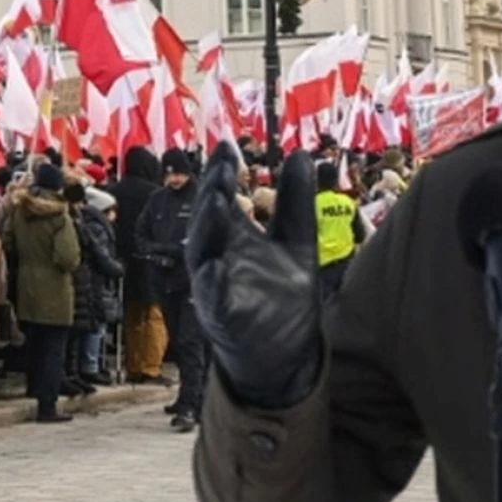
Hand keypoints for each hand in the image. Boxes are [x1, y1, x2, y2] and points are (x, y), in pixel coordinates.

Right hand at [186, 143, 322, 409]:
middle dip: (211, 192)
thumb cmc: (281, 297)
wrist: (283, 355)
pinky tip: (217, 267)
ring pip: (202, 253)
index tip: (226, 145)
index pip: (221, 196)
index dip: (221, 172)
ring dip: (208, 227)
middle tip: (221, 167)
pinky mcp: (221, 318)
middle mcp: (217, 256)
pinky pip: (213, 298)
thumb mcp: (295, 241)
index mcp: (232, 237)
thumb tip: (299, 154)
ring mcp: (214, 287)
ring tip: (217, 199)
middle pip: (207, 219)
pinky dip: (213, 282)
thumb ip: (294, 201)